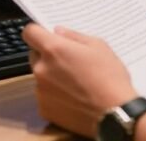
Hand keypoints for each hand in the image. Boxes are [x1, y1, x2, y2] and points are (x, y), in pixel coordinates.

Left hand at [22, 24, 137, 137]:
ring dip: (51, 76)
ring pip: (40, 76)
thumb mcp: (99, 46)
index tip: (46, 35)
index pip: (30, 32)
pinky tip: (73, 97)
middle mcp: (41, 69)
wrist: (115, 113)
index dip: (37, 32)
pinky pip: (44, 96)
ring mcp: (40, 91)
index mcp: (54, 49)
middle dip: (47, 55)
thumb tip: (59, 32)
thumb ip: (74, 36)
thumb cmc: (110, 78)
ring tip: (75, 82)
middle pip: (34, 55)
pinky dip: (54, 95)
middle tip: (69, 61)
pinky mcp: (44, 109)